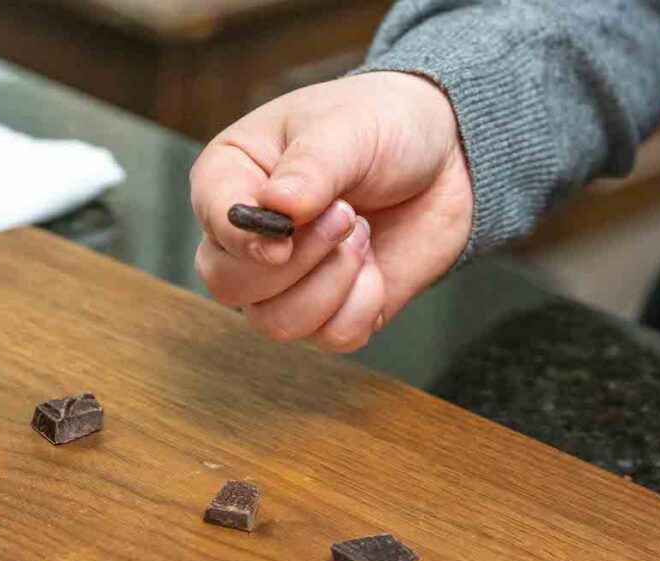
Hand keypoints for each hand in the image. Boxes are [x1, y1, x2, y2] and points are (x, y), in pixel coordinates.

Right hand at [190, 71, 473, 352]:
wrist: (447, 156)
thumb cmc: (381, 124)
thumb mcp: (346, 129)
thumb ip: (310, 168)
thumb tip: (277, 207)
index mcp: (231, 178)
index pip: (212, 223)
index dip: (243, 239)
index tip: (287, 232)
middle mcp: (246, 237)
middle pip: (229, 285)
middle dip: (299, 261)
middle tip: (347, 214)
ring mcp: (283, 281)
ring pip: (276, 323)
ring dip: (331, 285)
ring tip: (361, 234)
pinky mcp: (329, 311)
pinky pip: (330, 337)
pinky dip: (362, 305)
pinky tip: (375, 265)